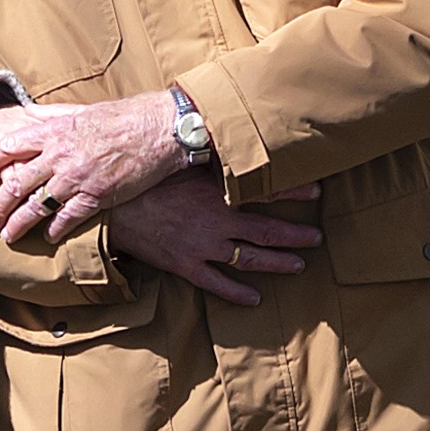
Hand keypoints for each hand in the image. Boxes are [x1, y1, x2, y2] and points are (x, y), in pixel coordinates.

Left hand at [0, 93, 189, 242]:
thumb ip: (51, 116)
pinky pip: (67, 218)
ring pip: (36, 206)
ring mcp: (77, 178)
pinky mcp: (97, 196)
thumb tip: (27, 114)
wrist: (159, 129)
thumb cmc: (122, 117)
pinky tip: (48, 237)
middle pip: (15, 185)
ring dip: (18, 224)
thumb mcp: (80, 110)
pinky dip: (54, 230)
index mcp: (52, 132)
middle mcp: (59, 156)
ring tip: (9, 235)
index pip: (6, 148)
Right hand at [106, 176, 322, 304]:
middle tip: (316, 238)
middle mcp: (217, 223)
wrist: (113, 209)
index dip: (293, 190)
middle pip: (267, 232)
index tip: (316, 191)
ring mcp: (203, 247)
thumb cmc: (145, 180)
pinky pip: (217, 283)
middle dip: (296, 235)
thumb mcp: (179, 161)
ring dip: (277, 263)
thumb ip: (207, 155)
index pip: (265, 190)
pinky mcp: (185, 265)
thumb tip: (225, 133)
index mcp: (217, 193)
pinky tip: (255, 298)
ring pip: (250, 259)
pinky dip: (237, 292)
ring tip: (298, 265)